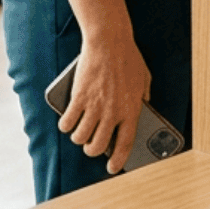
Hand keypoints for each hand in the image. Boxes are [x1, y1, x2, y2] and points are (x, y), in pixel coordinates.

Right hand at [57, 34, 152, 173]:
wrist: (109, 41)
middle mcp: (113, 112)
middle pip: (97, 146)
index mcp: (131, 109)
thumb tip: (144, 107)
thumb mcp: (145, 78)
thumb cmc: (128, 57)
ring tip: (79, 132)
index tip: (112, 167)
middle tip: (91, 145)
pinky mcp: (79, 98)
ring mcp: (95, 106)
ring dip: (78, 138)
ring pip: (80, 137)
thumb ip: (144, 95)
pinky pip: (67, 122)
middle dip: (92, 150)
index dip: (118, 160)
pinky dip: (65, 125)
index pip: (125, 143)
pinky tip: (67, 121)